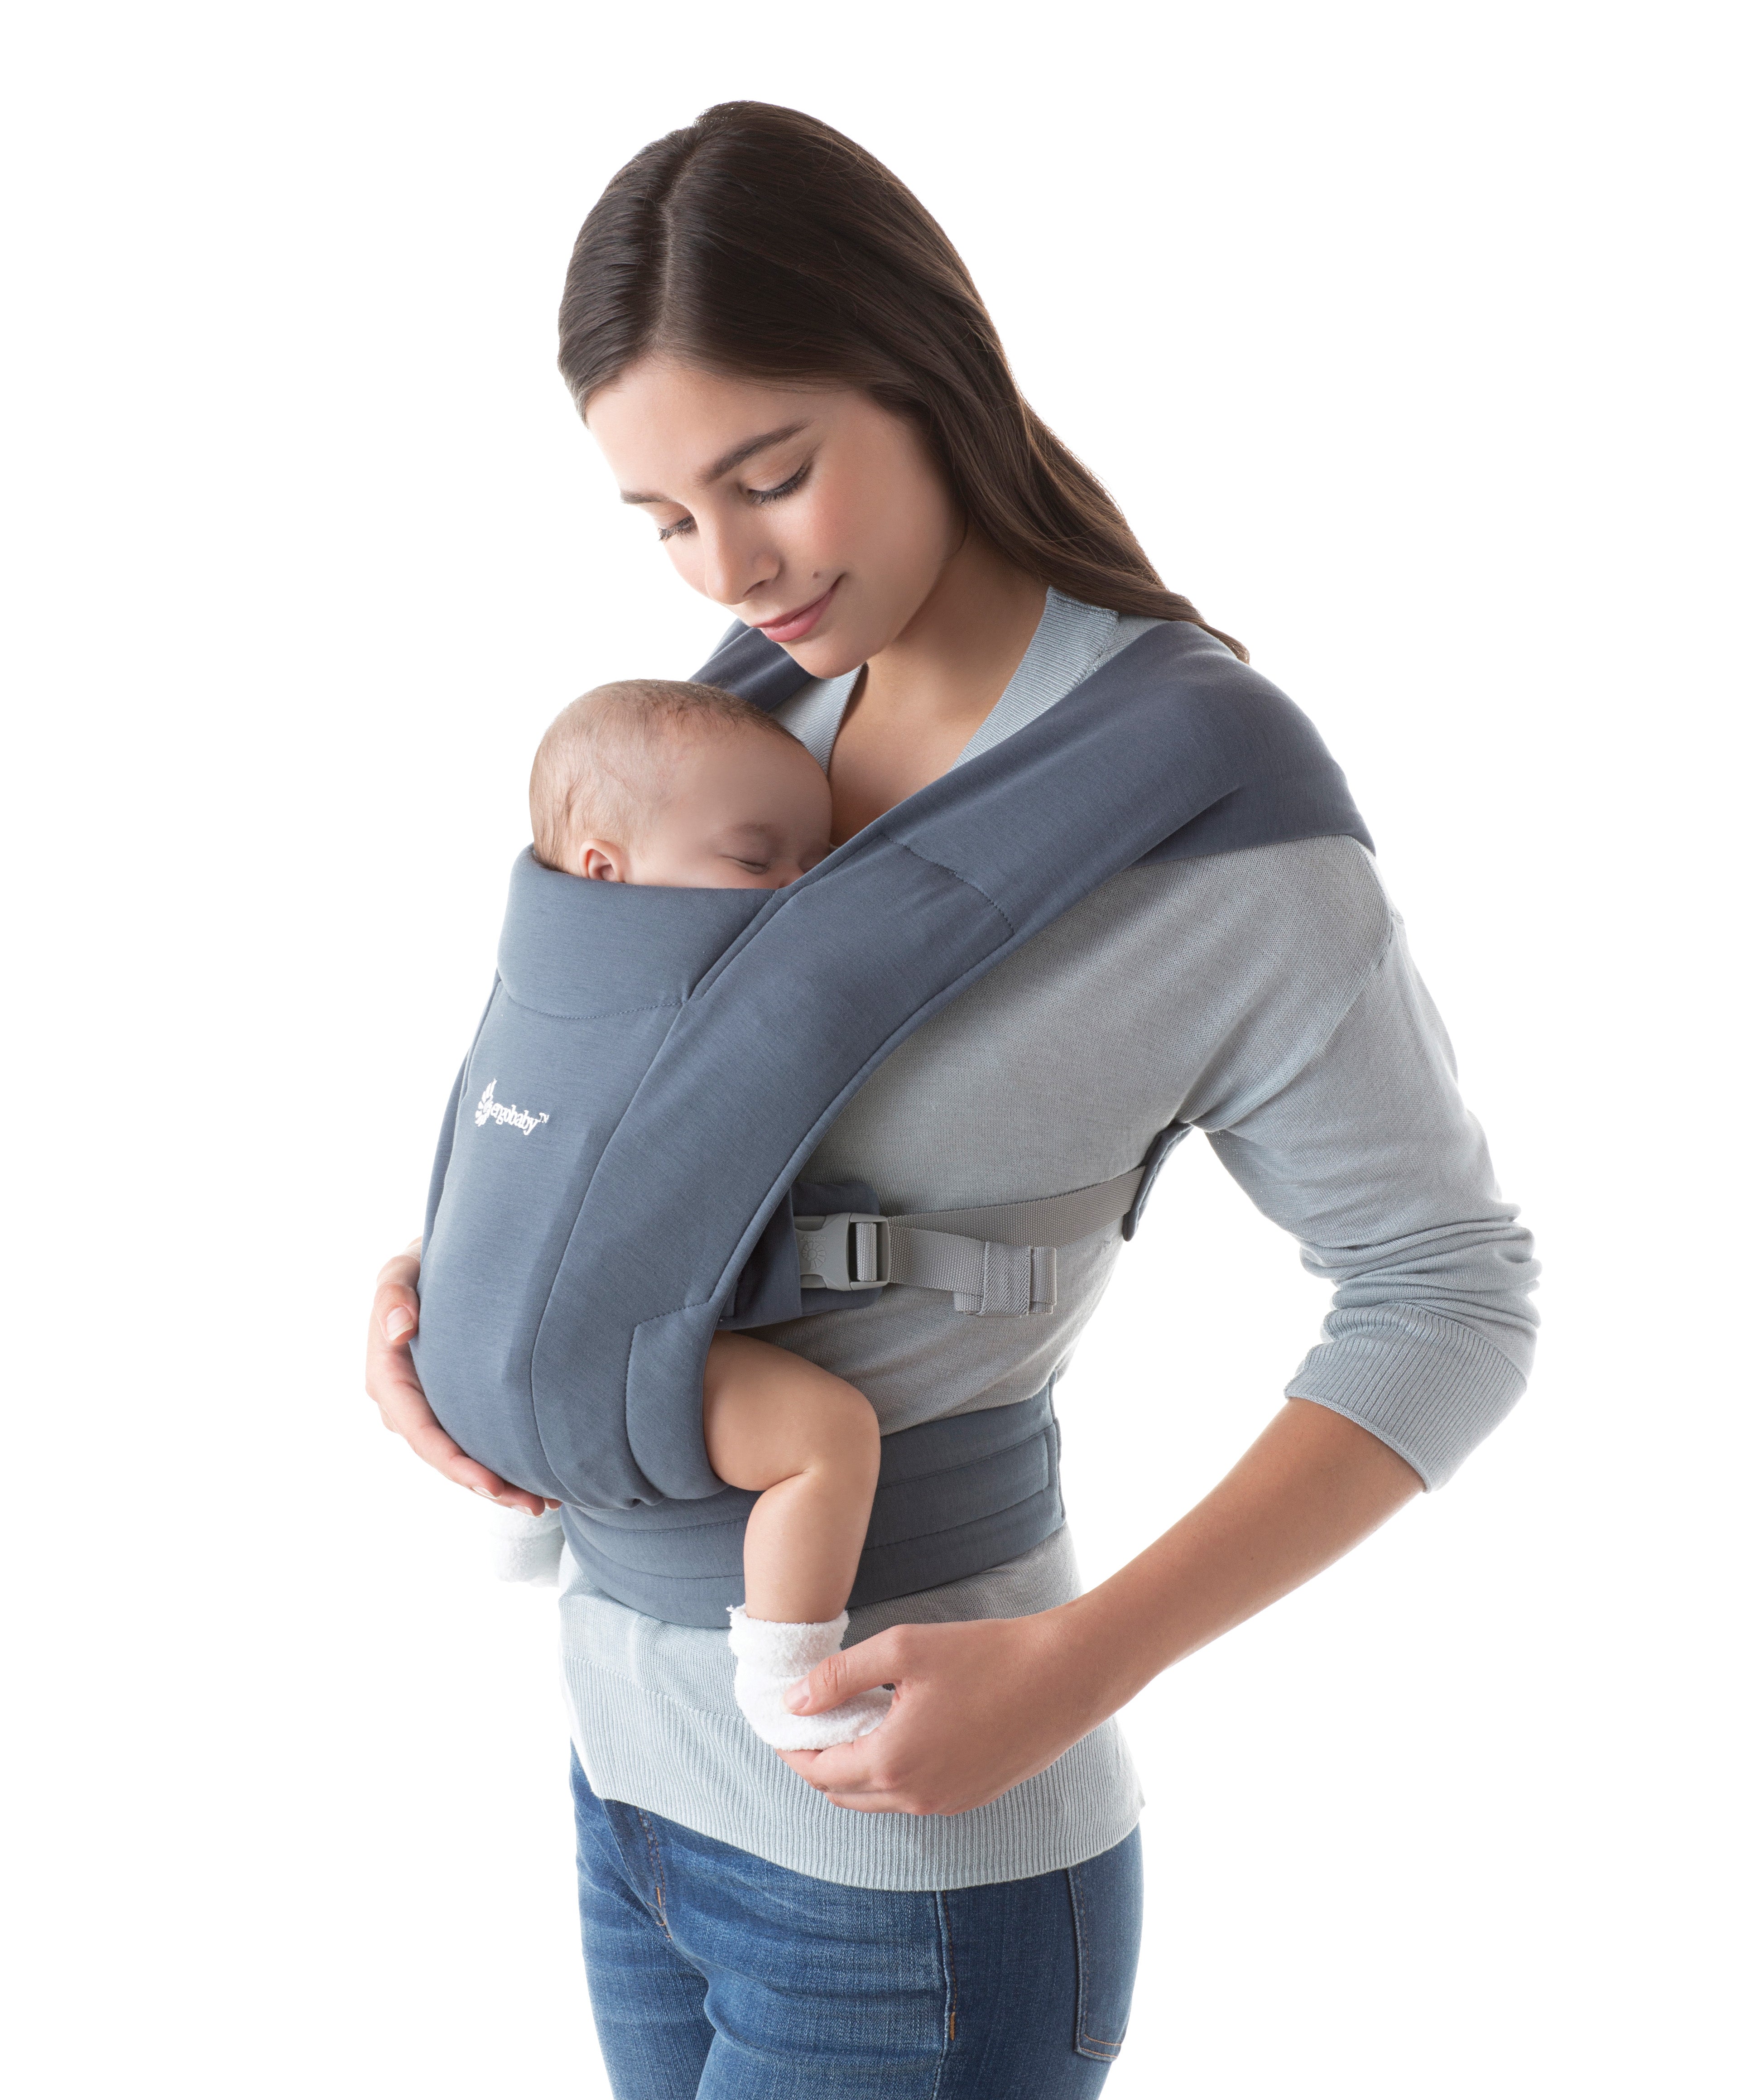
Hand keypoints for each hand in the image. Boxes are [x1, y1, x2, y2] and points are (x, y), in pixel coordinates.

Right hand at [365, 1240, 556, 1516]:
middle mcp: (402, 1403)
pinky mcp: (448, 1408)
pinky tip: (535, 1484)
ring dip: (498, 1486)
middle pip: (442, 1457)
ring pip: (458, 1460)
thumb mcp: (402, 1269)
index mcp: (387, 1377)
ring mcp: (426, 1409)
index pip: (420, 1431)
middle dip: (485, 1485)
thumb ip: (394, 1294)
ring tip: (543, 1504)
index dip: (454, 1463)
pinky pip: (470, 1444)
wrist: (439, 1263)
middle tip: (534, 1504)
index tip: (493, 1483)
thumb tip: (399, 1330)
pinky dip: (499, 1467)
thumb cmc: (422, 1264)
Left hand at [774, 1611, 1101, 1816]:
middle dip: (818, 1761)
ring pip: (876, 1799)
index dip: (792, 1747)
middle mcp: (915, 1796)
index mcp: (891, 1761)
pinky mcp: (971, 1797)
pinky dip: (890, 1773)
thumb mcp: (902, 1650)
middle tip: (813, 1721)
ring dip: (854, 1769)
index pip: (818, 1771)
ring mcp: (946, 1803)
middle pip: (841, 1793)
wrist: (1064, 1677)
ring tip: (853, 1721)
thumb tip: (793, 1702)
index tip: (782, 1722)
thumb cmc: (985, 1655)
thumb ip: (840, 1677)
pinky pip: (912, 1797)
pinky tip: (899, 1731)